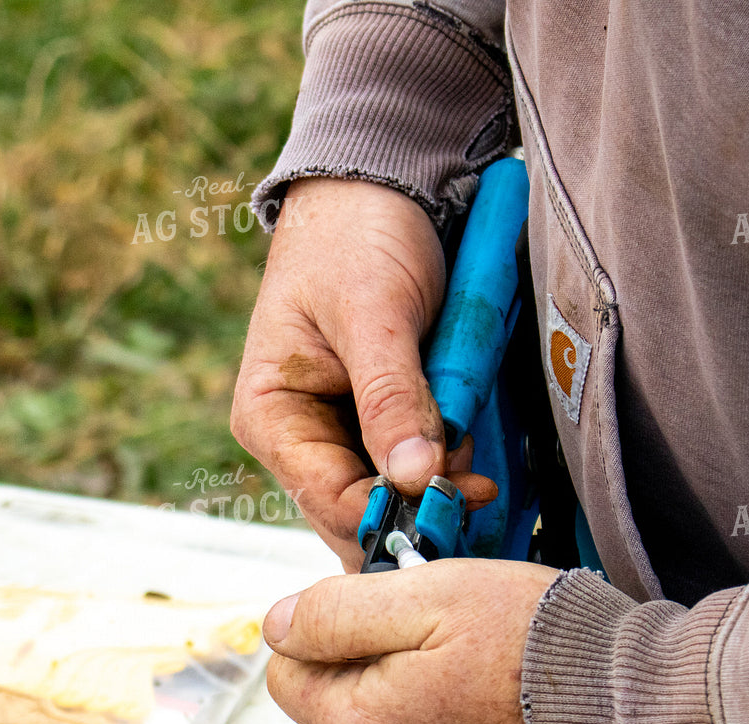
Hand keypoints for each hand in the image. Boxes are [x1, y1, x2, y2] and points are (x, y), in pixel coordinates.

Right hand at [231, 178, 494, 568]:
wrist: (377, 184)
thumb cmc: (356, 236)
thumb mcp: (374, 313)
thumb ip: (391, 397)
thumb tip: (415, 478)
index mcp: (270, 417)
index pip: (329, 500)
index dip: (392, 515)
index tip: (458, 504)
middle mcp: (297, 438)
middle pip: (357, 512)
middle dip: (417, 505)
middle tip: (477, 484)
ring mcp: (337, 432)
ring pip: (389, 496)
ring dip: (436, 485)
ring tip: (472, 449)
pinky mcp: (377, 421)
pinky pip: (410, 465)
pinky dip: (444, 462)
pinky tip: (468, 441)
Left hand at [263, 559, 589, 723]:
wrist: (645, 721)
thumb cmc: (539, 648)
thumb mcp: (428, 595)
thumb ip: (336, 612)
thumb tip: (277, 625)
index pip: (289, 677)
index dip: (329, 634)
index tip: (384, 613)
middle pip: (347, 709)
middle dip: (380, 668)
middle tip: (450, 633)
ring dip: (426, 703)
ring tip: (491, 672)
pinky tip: (514, 713)